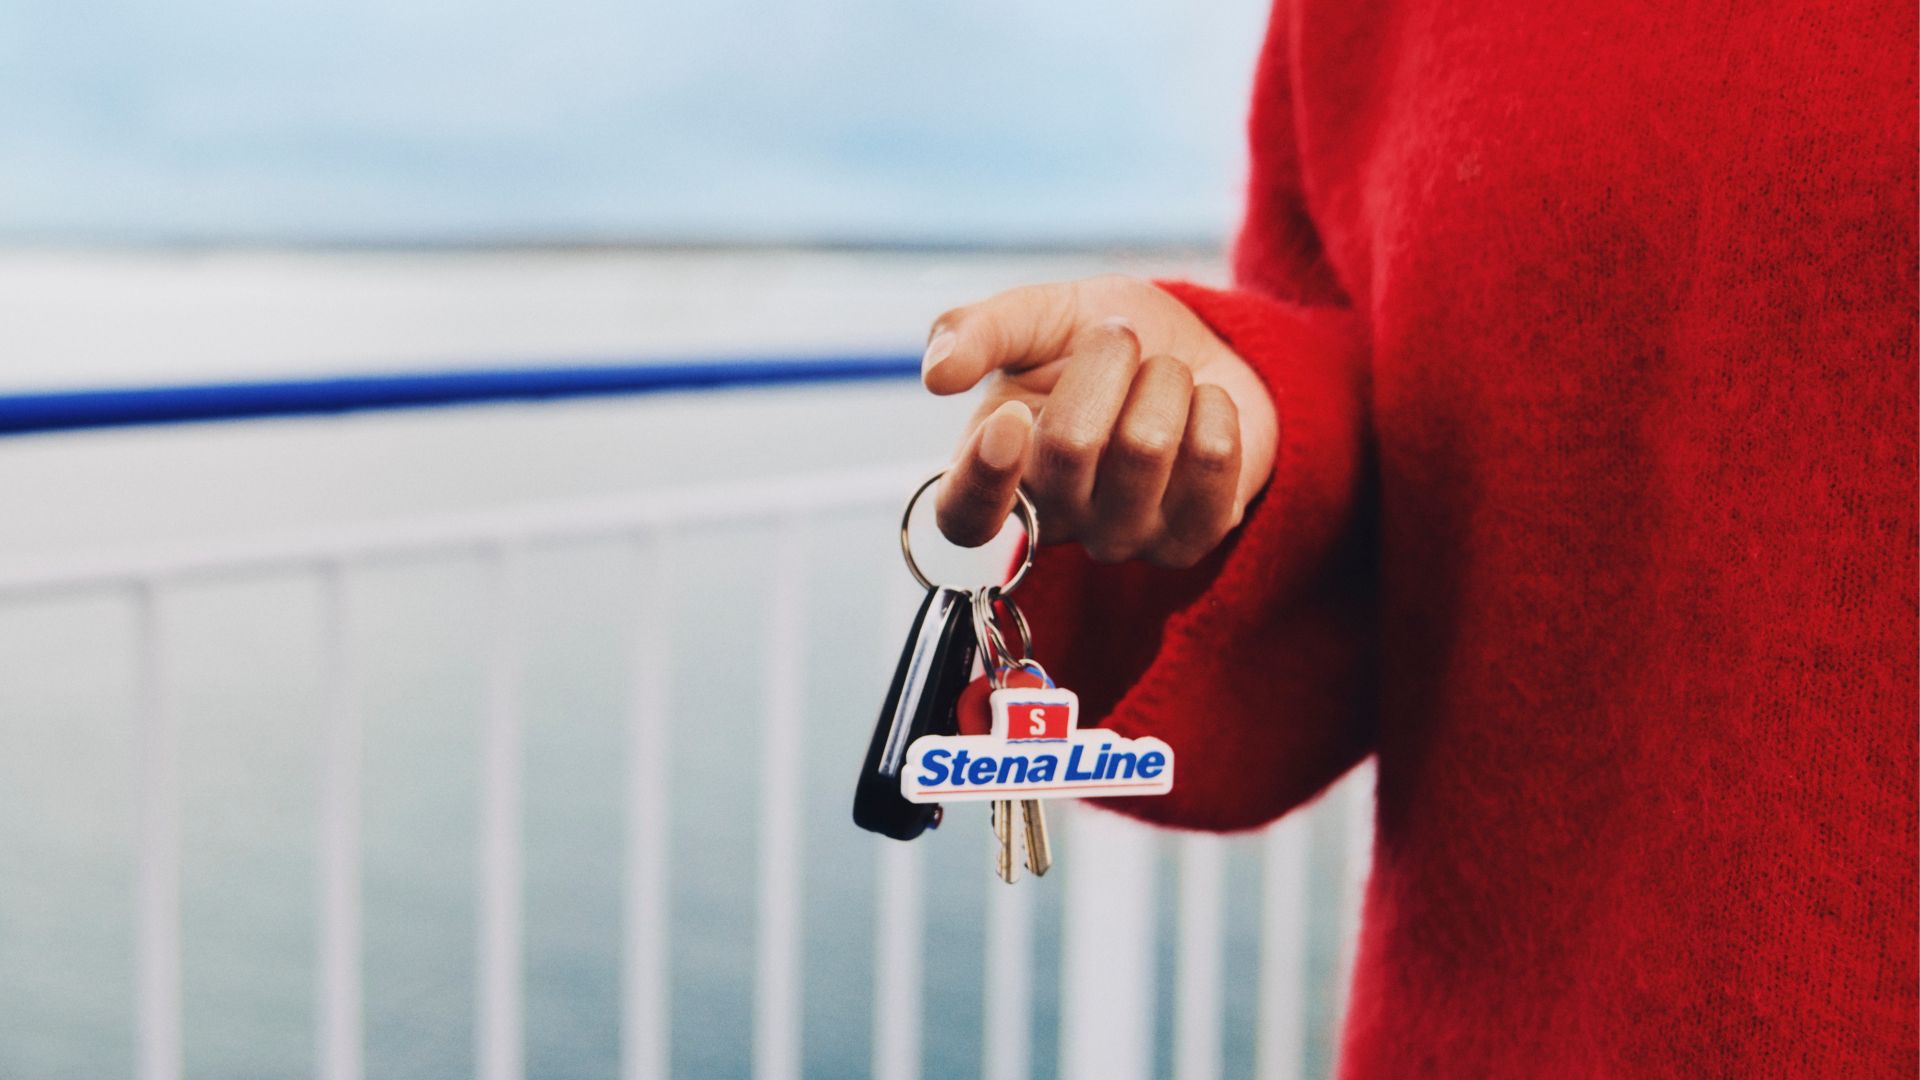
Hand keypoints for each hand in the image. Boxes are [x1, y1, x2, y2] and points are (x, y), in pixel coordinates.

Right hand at [924, 275, 1277, 567]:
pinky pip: (1213, 459)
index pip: (964, 518)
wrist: (1202, 348)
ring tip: (1164, 378)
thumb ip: (979, 331)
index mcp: (994, 469)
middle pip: (1070, 446)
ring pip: (1148, 447)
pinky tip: (1202, 410)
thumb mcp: (1037, 316)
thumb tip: (936, 374)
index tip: (1010, 420)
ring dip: (1166, 379)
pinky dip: (1215, 406)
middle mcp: (1054, 519)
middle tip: (1119, 340)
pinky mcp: (1193, 539)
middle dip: (1107, 360)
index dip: (983, 479)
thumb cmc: (1105, 342)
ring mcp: (1124, 539)